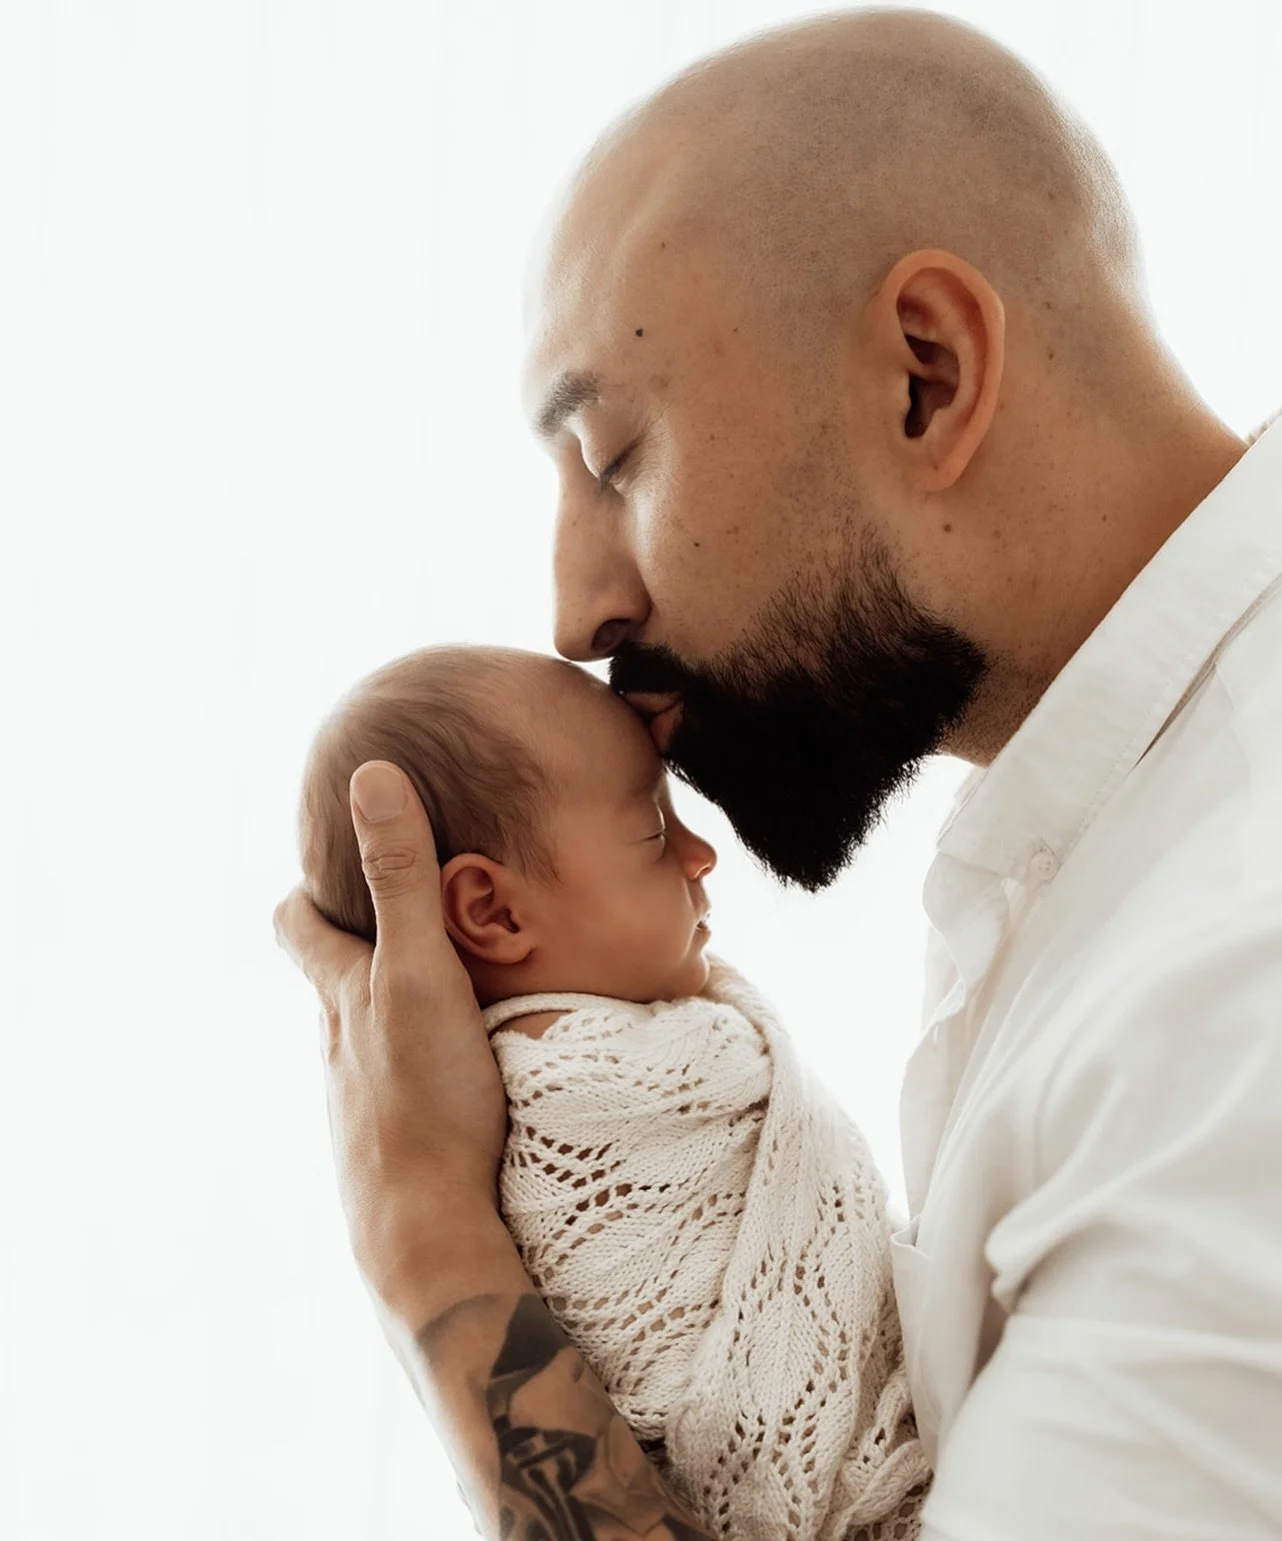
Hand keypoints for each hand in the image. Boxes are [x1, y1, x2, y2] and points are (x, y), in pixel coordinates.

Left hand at [274, 760, 508, 1293]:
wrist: (425, 1226)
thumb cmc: (423, 1093)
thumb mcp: (417, 969)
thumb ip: (402, 876)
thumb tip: (373, 776)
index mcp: (341, 993)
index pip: (298, 925)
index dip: (303, 891)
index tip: (325, 864)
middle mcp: (340, 1043)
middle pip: (331, 983)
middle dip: (353, 946)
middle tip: (394, 913)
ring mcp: (364, 1098)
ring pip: (367, 1037)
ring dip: (393, 1008)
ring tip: (439, 988)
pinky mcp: (397, 1140)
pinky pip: (402, 1083)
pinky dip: (420, 1061)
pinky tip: (458, 1072)